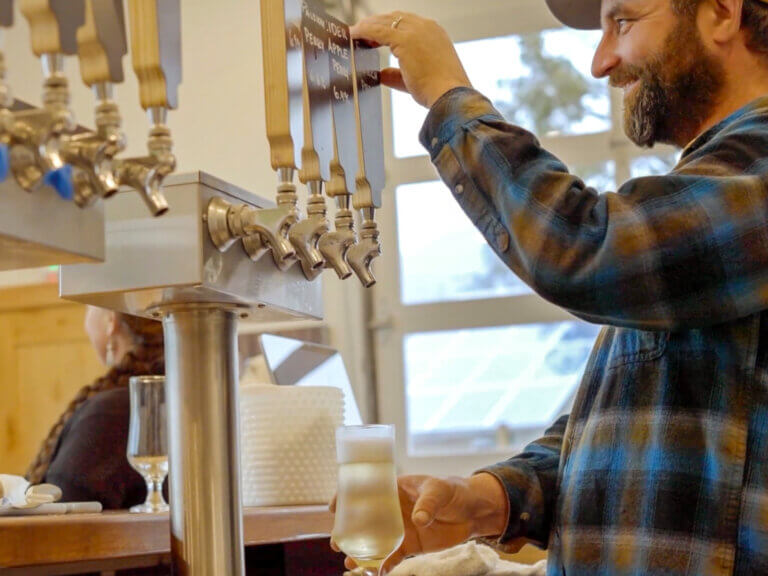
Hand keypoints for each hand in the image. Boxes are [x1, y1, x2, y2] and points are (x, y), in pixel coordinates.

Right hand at [331, 473, 519, 573]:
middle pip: (362, 519)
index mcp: (394, 489)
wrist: (472, 511)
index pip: (365, 490)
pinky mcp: (409, 546)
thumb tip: (420, 519)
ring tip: (350, 563)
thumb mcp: (440, 490)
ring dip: (360, 553)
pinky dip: (382, 566)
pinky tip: (374, 574)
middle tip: (337, 542)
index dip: (346, 497)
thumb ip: (429, 503)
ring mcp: (398, 529)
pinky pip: (391, 557)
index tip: (333, 507)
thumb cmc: (453, 491)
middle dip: (346, 531)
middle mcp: (391, 509)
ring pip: (373, 541)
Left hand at [350, 12, 471, 107]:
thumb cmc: (440, 91)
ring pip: (384, 21)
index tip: (375, 35)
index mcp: (434, 34)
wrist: (450, 95)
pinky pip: (377, 30)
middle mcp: (426, 27)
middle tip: (361, 32)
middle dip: (376, 23)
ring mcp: (416, 31)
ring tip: (354, 33)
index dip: (388, 26)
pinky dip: (363, 31)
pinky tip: (353, 35)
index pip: (406, 23)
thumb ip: (398, 74)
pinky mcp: (404, 40)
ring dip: (367, 26)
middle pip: (394, 18)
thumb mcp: (418, 78)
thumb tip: (382, 75)